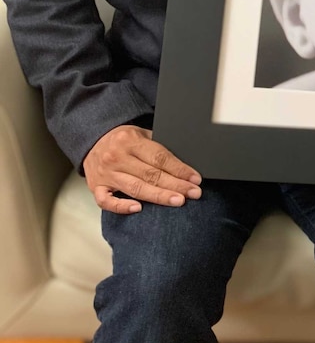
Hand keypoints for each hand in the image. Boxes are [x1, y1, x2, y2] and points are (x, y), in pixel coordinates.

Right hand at [83, 125, 201, 214]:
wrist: (91, 140)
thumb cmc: (122, 140)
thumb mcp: (140, 134)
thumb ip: (157, 146)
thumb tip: (185, 164)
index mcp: (130, 141)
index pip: (160, 157)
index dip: (180, 169)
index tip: (195, 179)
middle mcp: (117, 157)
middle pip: (151, 174)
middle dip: (175, 184)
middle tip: (194, 193)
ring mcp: (106, 173)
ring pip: (135, 188)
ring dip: (159, 196)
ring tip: (178, 201)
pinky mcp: (96, 187)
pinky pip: (107, 201)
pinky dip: (121, 206)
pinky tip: (138, 208)